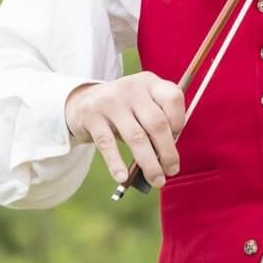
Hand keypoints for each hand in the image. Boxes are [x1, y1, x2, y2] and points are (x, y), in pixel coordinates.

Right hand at [65, 71, 184, 187]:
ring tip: (156, 180)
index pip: (173, 98)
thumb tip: (168, 157)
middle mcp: (131, 88)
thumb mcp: (142, 104)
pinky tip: (123, 177)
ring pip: (136, 137)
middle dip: (167, 152)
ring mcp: (111, 101)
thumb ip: (157, 123)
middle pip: (157, 123)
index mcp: (149, 82)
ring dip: (149, 163)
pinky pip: (107, 144)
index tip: (176, 141)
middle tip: (171, 171)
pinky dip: (116, 163)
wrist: (83, 101)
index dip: (179, 123)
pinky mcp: (91, 115)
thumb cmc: (124, 109)